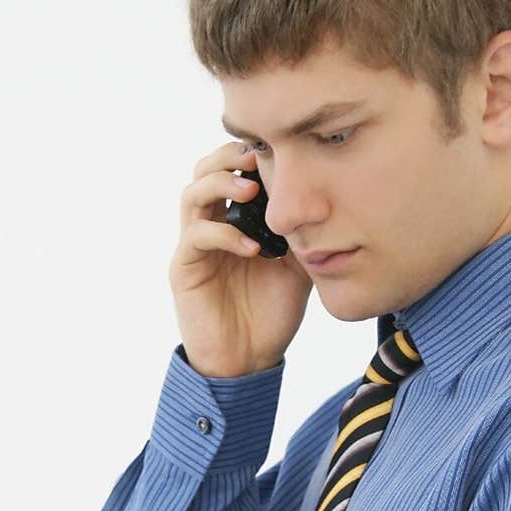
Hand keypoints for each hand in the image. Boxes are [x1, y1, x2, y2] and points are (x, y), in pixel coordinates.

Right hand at [168, 140, 313, 377]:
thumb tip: (324, 200)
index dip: (251, 153)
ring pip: (192, 193)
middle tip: (258, 156)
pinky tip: (252, 248)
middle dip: (230, 156)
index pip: (233, 170)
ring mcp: (195, 246)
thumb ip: (303, 233)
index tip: (281, 149)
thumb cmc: (271, 314)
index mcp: (235, 220)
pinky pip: (196, 237)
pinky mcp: (185, 269)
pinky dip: (224, 235)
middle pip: (204, 169)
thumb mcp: (299, 266)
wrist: (249, 361)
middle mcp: (211, 226)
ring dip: (221, 183)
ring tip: (251, 189)